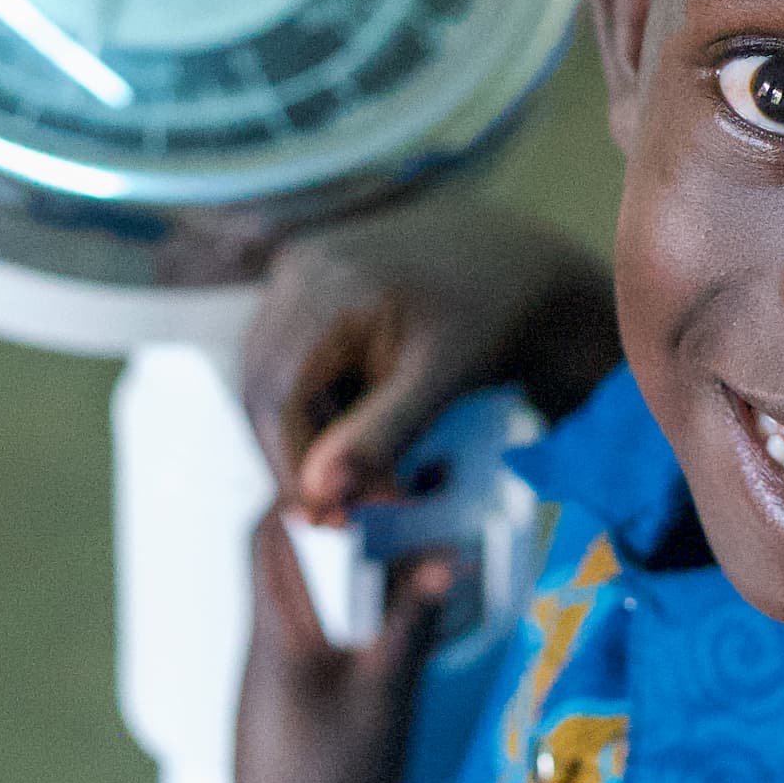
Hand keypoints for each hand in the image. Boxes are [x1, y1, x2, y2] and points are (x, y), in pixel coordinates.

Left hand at [235, 509, 454, 782]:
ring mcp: (263, 692)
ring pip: (294, 612)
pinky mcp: (276, 725)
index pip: (267, 531)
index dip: (309, 494)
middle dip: (333, 536)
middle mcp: (257, 655)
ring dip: (341, 588)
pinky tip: (378, 656)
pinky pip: (302, 654)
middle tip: (392, 527)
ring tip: (398, 587)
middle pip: (279, 565)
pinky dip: (339, 635)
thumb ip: (411, 623)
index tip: (364, 487)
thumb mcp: (385, 697)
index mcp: (274, 634)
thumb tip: (441, 559)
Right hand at [241, 205, 618, 524]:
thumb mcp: (442, 379)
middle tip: (343, 516)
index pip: (275, 392)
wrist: (519, 261)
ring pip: (276, 382)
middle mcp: (299, 271)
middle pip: (264, 388)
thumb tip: (316, 497)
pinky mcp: (309, 292)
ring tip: (371, 482)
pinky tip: (366, 441)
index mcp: (327, 284)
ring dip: (311, 440)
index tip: (322, 521)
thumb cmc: (492, 314)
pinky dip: (324, 413)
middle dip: (298, 458)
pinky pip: (295, 365)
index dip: (287, 464)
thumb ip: (379, 436)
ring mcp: (300, 275)